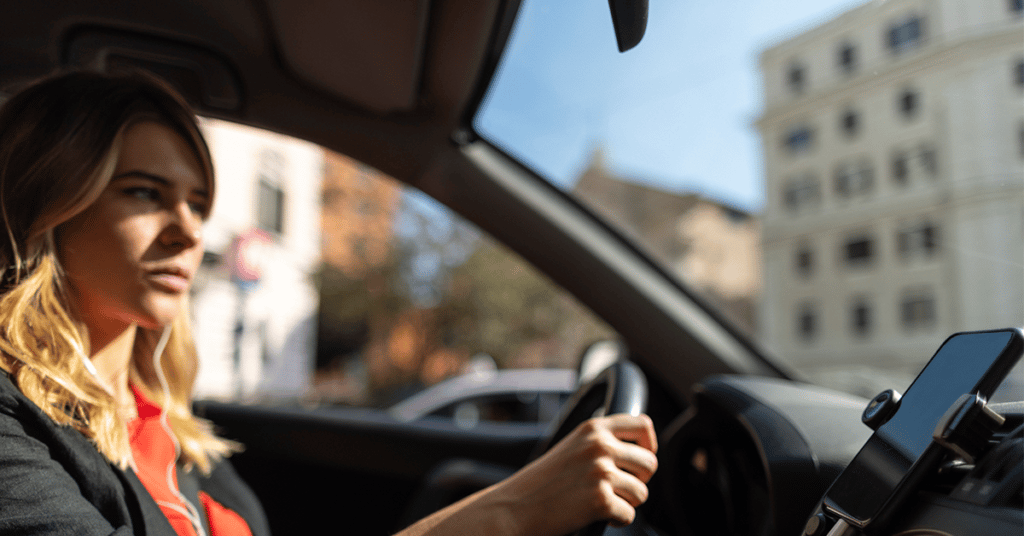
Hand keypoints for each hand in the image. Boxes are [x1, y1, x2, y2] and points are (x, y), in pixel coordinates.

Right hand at [395, 414, 657, 535]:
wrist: (513, 508)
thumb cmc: (541, 482)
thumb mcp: (572, 447)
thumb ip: (601, 443)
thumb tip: (641, 450)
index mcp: (593, 428)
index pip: (643, 425)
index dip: (649, 444)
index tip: (641, 458)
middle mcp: (600, 446)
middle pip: (650, 463)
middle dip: (639, 480)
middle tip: (617, 490)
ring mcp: (601, 473)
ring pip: (642, 493)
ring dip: (627, 503)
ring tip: (601, 503)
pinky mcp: (600, 500)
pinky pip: (629, 515)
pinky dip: (617, 521)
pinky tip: (597, 517)